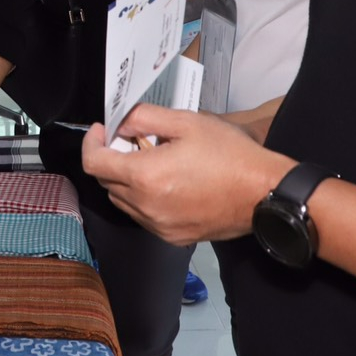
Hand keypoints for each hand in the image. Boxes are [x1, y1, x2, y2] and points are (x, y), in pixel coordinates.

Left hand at [80, 103, 292, 244]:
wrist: (263, 194)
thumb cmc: (231, 156)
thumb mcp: (187, 122)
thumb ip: (145, 118)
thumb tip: (120, 123)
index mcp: (146, 176)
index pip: (95, 163)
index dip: (92, 143)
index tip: (101, 131)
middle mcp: (146, 206)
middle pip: (107, 182)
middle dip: (111, 158)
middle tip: (132, 140)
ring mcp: (159, 226)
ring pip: (123, 201)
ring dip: (127, 180)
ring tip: (153, 161)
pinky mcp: (172, 237)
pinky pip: (143, 216)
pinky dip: (144, 199)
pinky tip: (167, 183)